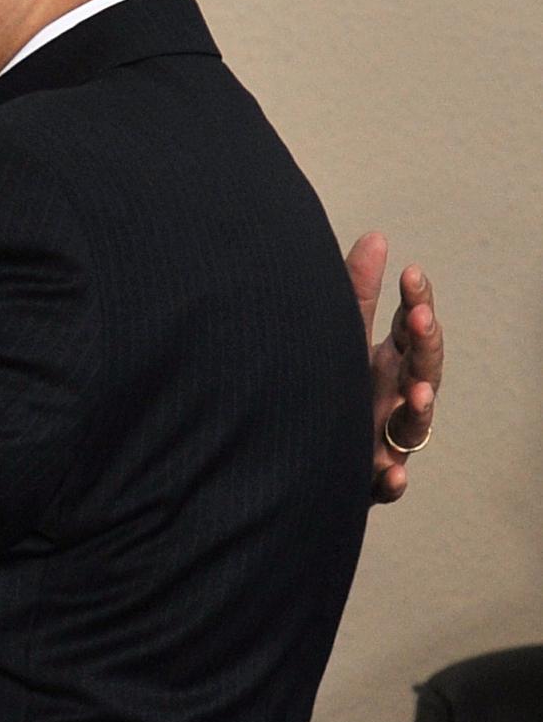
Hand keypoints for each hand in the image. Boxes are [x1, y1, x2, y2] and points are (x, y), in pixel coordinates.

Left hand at [345, 232, 441, 503]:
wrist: (298, 450)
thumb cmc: (330, 386)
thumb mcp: (343, 334)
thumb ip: (357, 290)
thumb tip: (378, 236)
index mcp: (390, 362)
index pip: (413, 330)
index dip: (418, 302)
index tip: (412, 273)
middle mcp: (394, 398)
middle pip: (422, 371)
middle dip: (424, 346)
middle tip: (418, 318)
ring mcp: (385, 437)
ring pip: (412, 427)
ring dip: (419, 410)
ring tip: (417, 395)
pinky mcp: (367, 476)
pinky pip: (385, 484)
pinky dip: (391, 480)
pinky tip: (392, 474)